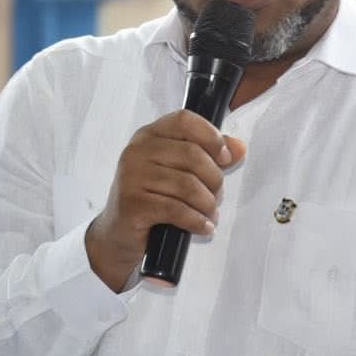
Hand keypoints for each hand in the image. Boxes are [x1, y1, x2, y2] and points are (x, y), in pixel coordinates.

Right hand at [83, 110, 245, 291]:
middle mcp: (137, 151)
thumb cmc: (150, 200)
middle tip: (216, 196)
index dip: (211, 137)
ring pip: (187, 185)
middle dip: (214, 179)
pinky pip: (177, 209)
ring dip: (207, 204)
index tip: (225, 158)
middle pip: (192, 154)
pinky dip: (196, 221)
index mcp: (148, 135)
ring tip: (209, 214)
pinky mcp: (132, 203)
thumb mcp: (176, 172)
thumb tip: (238, 147)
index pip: (184, 121)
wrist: (117, 234)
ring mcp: (131, 176)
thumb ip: (207, 156)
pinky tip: (202, 227)